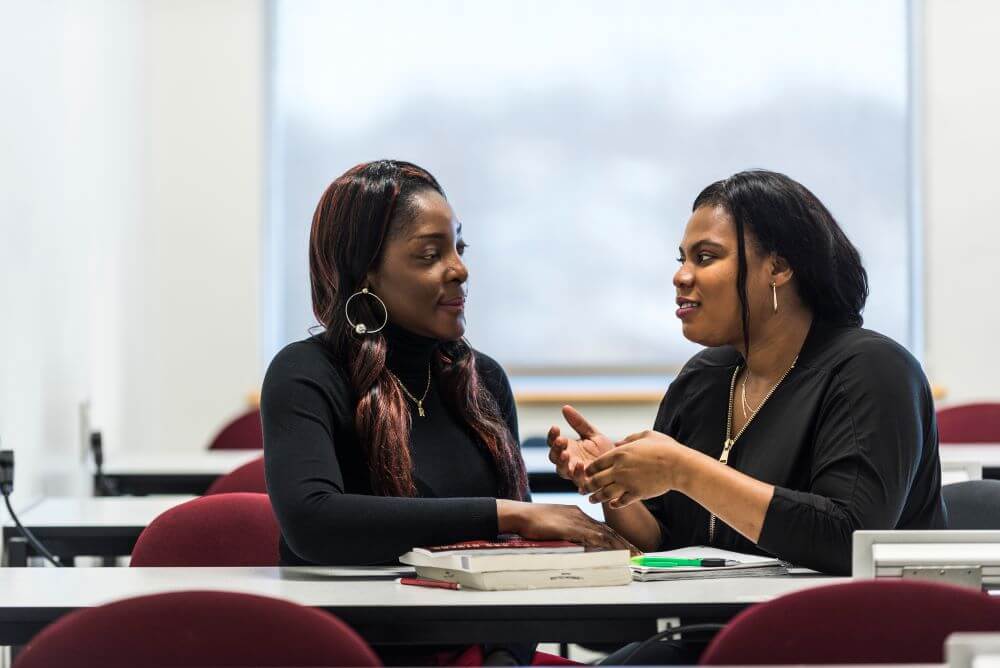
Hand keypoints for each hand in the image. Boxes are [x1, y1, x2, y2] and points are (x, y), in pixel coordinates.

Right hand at [496, 500, 640, 554]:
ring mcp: (577, 521)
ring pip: (605, 533)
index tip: (628, 547)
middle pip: (608, 530)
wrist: (521, 515)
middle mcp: (581, 515)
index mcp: (577, 514)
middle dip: (625, 543)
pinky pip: (593, 536)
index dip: (617, 538)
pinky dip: (607, 544)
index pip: (602, 528)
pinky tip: (615, 550)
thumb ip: (568, 533)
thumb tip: (578, 544)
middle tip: (639, 554)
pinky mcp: (571, 527)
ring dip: (621, 545)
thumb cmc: (533, 522)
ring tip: (633, 556)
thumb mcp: (555, 526)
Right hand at [547, 405, 613, 489]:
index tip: (555, 427)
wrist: (622, 466)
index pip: (553, 442)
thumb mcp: (592, 434)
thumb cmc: (604, 451)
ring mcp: (576, 474)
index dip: (552, 436)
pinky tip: (580, 464)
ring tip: (566, 454)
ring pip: (562, 471)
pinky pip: (578, 481)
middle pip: (554, 457)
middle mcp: (569, 462)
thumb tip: (565, 407)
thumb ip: (579, 423)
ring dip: (562, 463)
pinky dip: (577, 474)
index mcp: (568, 449)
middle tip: (560, 440)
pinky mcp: (586, 484)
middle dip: (556, 449)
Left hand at [583, 430, 689, 507]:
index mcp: (619, 453)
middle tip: (583, 489)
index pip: (596, 463)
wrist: (678, 465)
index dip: (589, 469)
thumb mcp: (645, 435)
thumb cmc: (664, 448)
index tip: (588, 473)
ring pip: (605, 494)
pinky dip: (615, 505)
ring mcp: (627, 483)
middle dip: (587, 485)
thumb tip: (618, 442)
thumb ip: (629, 438)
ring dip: (596, 498)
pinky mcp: (637, 494)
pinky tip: (612, 505)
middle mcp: (619, 469)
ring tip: (592, 500)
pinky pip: (621, 502)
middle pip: (596, 480)